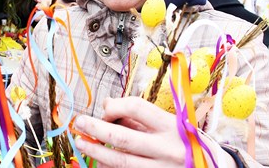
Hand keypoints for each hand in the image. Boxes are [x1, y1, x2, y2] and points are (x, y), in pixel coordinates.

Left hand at [73, 97, 235, 167]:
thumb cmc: (188, 142)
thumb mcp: (172, 123)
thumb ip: (141, 117)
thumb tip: (108, 108)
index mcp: (172, 126)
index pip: (137, 108)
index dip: (116, 106)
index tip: (105, 109)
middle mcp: (167, 148)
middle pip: (122, 137)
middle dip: (95, 129)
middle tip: (79, 123)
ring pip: (120, 162)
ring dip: (96, 152)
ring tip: (81, 143)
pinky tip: (99, 163)